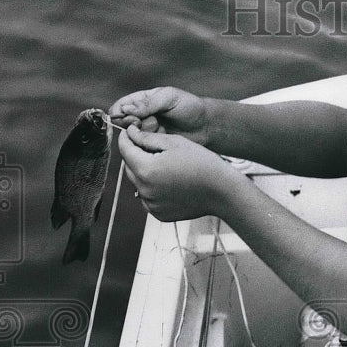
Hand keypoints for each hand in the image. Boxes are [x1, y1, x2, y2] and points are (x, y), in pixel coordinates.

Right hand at [109, 87, 208, 140]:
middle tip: (144, 121)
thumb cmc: (189, 107)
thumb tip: (126, 109)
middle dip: (132, 123)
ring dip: (143, 132)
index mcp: (143, 100)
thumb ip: (148, 103)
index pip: (122, 106)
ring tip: (159, 126)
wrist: (206, 126)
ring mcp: (149, 132)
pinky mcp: (155, 145)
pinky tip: (162, 137)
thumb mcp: (169, 99)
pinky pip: (145, 146)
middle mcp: (143, 116)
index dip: (119, 112)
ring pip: (134, 135)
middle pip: (124, 123)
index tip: (124, 116)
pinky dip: (150, 142)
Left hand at [118, 125, 241, 221]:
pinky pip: (148, 197)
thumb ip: (147, 138)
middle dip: (136, 155)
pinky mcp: (158, 214)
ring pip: (138, 183)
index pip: (125, 149)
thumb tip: (130, 134)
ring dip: (144, 172)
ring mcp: (151, 204)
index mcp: (146, 169)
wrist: (222, 192)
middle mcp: (144, 190)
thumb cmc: (202, 164)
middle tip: (152, 147)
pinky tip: (170, 182)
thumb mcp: (174, 143)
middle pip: (129, 167)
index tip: (131, 131)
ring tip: (165, 165)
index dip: (126, 137)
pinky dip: (153, 188)